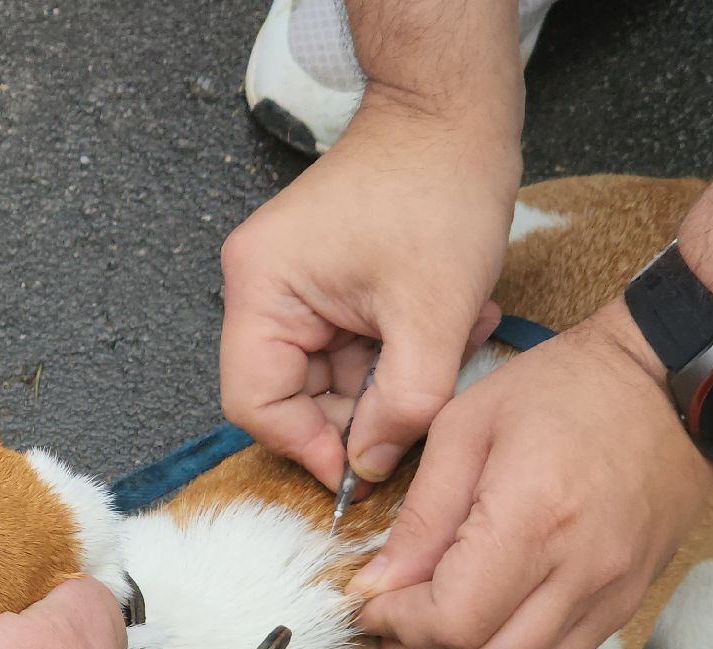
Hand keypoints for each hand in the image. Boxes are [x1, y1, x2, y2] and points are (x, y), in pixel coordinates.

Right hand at [220, 105, 518, 487]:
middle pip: (292, 392)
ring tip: (456, 345)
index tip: (362, 472)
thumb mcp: (432, 317)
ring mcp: (291, 282)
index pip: (256, 402)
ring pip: (330, 373)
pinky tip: (450, 326)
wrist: (453, 113)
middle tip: (426, 406)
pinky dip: (399, 349)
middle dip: (364, 408)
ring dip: (393, 376)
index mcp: (262, 289)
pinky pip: (350, 342)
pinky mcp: (322, 278)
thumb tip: (371, 466)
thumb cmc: (438, 188)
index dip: (308, 446)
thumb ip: (402, 407)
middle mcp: (261, 286)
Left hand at [351, 304, 712, 648]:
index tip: (368, 603)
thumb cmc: (567, 390)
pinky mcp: (623, 609)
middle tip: (384, 631)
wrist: (675, 389)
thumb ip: (422, 514)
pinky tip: (472, 643)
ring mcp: (609, 601)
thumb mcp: (467, 425)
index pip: (452, 623)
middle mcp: (580, 575)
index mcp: (534, 520)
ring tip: (421, 646)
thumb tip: (379, 584)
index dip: (396, 626)